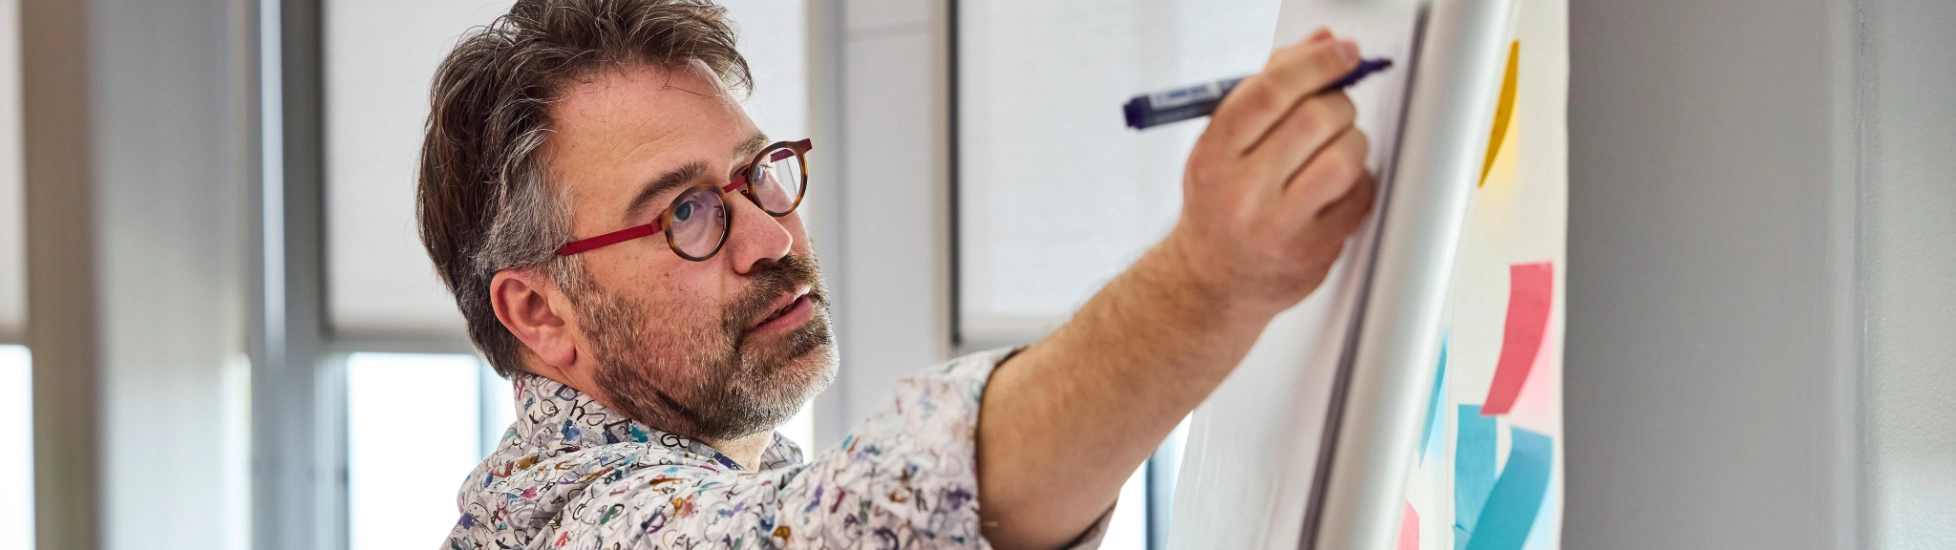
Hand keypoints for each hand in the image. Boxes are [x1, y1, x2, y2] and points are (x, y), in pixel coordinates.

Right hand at [1156, 29, 1378, 317]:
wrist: (1211, 281)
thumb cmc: (1219, 203)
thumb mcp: (1223, 143)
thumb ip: (1268, 87)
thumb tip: (1321, 43)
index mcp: (1214, 157)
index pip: (1270, 93)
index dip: (1315, 63)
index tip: (1342, 54)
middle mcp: (1242, 193)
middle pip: (1316, 119)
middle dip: (1337, 103)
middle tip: (1332, 108)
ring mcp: (1280, 227)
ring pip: (1346, 157)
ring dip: (1352, 141)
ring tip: (1333, 148)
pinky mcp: (1315, 251)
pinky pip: (1361, 194)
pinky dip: (1358, 179)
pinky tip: (1334, 185)